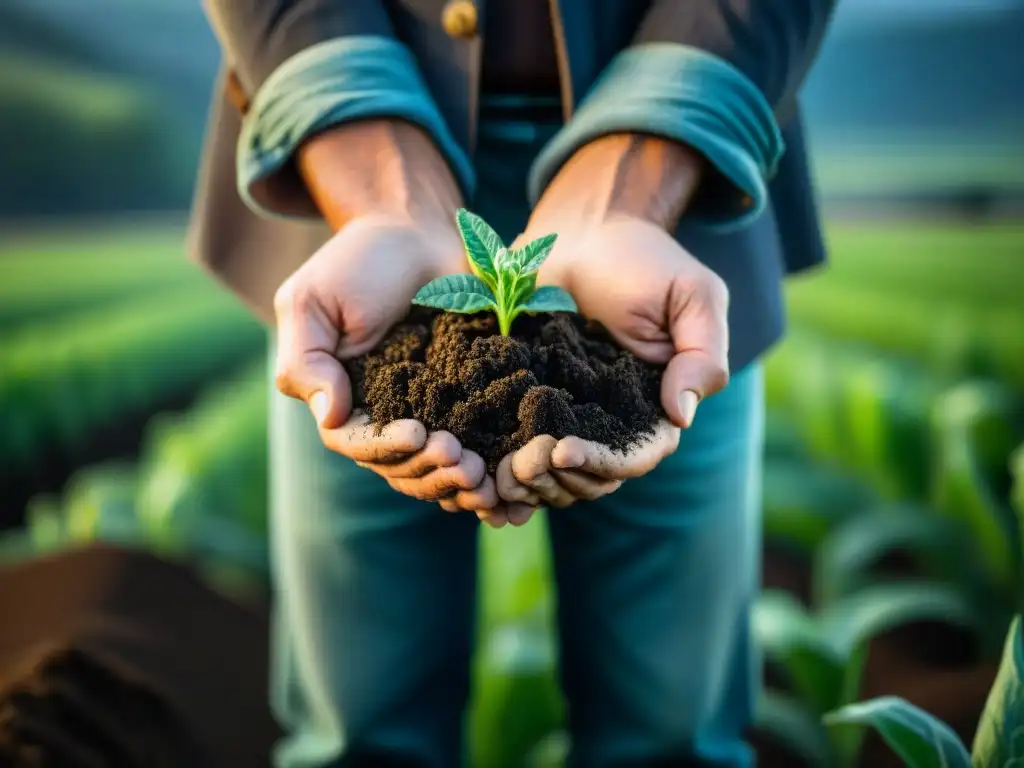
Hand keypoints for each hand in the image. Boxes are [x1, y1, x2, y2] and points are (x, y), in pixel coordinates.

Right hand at [273, 213, 490, 504]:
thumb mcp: (311, 302)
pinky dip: (483, 474)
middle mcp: (382, 416)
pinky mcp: (467, 404)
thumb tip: (330, 417)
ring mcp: (427, 414)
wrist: (418, 231)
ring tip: (481, 473)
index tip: (421, 435)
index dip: (386, 448)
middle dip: (428, 470)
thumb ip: (306, 361)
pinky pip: (472, 449)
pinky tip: (499, 481)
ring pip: (434, 470)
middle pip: (399, 468)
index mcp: (341, 399)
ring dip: (455, 480)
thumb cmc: (358, 263)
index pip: (356, 444)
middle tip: (461, 459)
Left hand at [487, 207, 728, 515]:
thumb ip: (702, 355)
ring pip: (551, 473)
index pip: (635, 456)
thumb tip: (681, 416)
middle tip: (521, 464)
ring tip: (498, 472)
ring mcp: (566, 414)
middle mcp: (610, 421)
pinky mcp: (525, 401)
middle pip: (590, 477)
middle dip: (557, 479)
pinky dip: (500, 467)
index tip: (564, 451)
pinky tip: (481, 473)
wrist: (584, 229)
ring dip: (527, 482)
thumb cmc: (644, 261)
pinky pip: (514, 446)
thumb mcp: (693, 297)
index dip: (603, 464)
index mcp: (653, 408)